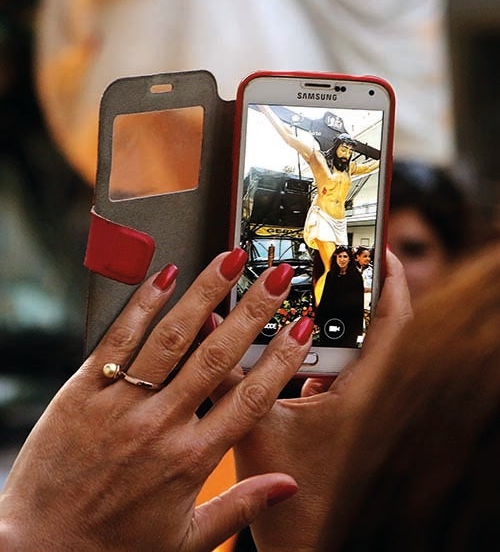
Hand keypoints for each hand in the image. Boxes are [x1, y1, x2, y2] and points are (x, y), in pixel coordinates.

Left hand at [0, 249, 313, 550]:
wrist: (38, 551)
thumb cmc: (114, 548)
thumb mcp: (187, 541)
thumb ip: (241, 507)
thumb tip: (286, 486)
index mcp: (190, 460)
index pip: (250, 399)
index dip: (281, 359)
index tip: (300, 327)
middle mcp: (160, 426)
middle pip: (217, 356)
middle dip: (253, 310)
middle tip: (276, 276)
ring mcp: (120, 405)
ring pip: (171, 338)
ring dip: (204, 294)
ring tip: (229, 262)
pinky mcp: (82, 392)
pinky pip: (118, 340)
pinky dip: (142, 305)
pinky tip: (164, 277)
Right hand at [233, 249, 412, 550]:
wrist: (299, 535)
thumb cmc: (294, 495)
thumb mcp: (257, 428)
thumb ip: (233, 378)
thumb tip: (210, 330)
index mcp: (358, 393)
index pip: (391, 324)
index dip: (390, 283)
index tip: (379, 251)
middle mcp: (359, 392)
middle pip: (370, 326)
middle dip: (352, 290)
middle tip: (331, 258)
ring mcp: (346, 399)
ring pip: (347, 345)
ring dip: (330, 316)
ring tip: (306, 288)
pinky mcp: (330, 407)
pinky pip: (326, 362)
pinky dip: (311, 343)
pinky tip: (285, 334)